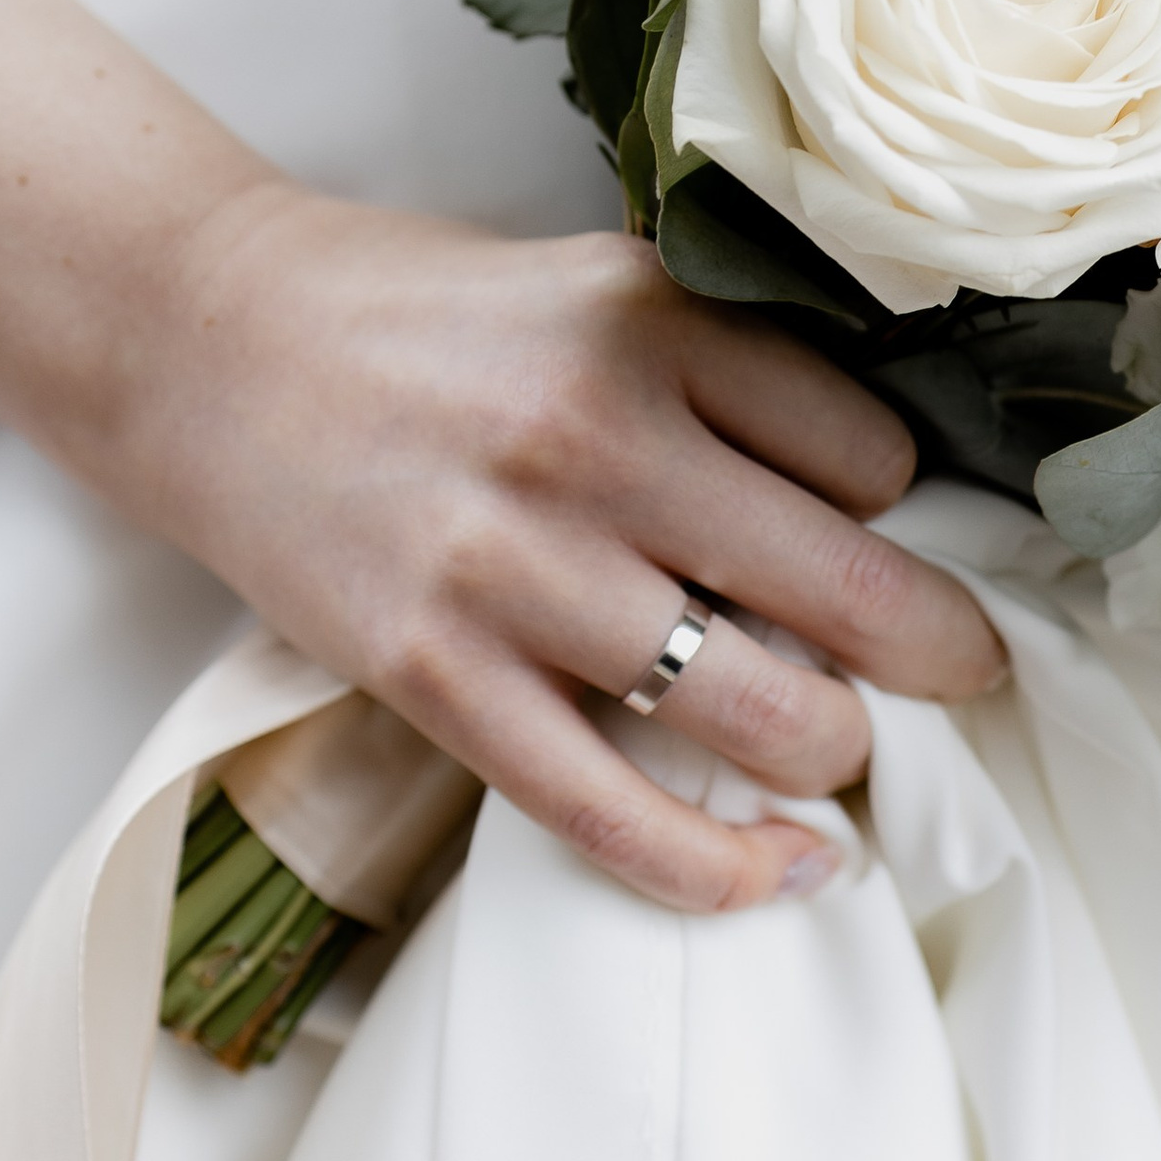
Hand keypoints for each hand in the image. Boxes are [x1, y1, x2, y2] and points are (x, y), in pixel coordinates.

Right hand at [119, 187, 1006, 915]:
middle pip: (847, 588)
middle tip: (960, 674)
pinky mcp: (432, 671)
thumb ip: (716, 373)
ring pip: (755, 709)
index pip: (868, 453)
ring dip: (830, 754)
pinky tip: (784, 872)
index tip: (866, 530)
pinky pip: (610, 809)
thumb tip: (875, 501)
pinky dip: (718, 865)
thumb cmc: (416, 322)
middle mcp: (594, 438)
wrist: (200, 338)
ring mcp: (511, 566)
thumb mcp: (586, 289)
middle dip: (938, 656)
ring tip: (833, 752)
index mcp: (649, 322)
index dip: (893, 509)